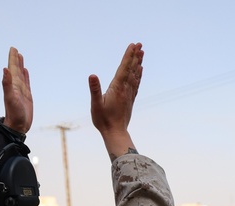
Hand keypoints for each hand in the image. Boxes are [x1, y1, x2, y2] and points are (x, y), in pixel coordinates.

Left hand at [1, 46, 31, 133]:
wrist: (18, 126)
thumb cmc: (14, 114)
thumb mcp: (10, 98)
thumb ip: (7, 83)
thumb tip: (5, 69)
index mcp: (12, 85)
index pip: (12, 68)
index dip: (12, 58)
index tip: (13, 49)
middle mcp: (16, 86)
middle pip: (16, 69)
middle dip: (15, 59)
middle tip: (15, 50)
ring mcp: (21, 91)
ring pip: (21, 75)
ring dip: (20, 66)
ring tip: (20, 57)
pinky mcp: (27, 96)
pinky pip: (26, 83)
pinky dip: (26, 76)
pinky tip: (25, 71)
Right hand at [89, 42, 142, 159]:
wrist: (115, 133)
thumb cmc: (103, 120)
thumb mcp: (96, 105)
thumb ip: (95, 90)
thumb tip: (92, 75)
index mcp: (117, 88)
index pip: (124, 68)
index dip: (128, 56)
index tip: (133, 45)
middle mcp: (125, 89)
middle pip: (131, 69)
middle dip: (135, 56)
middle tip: (140, 44)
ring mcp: (129, 94)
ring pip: (135, 75)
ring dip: (138, 63)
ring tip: (142, 52)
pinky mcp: (130, 99)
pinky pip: (136, 84)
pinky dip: (138, 75)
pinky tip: (140, 70)